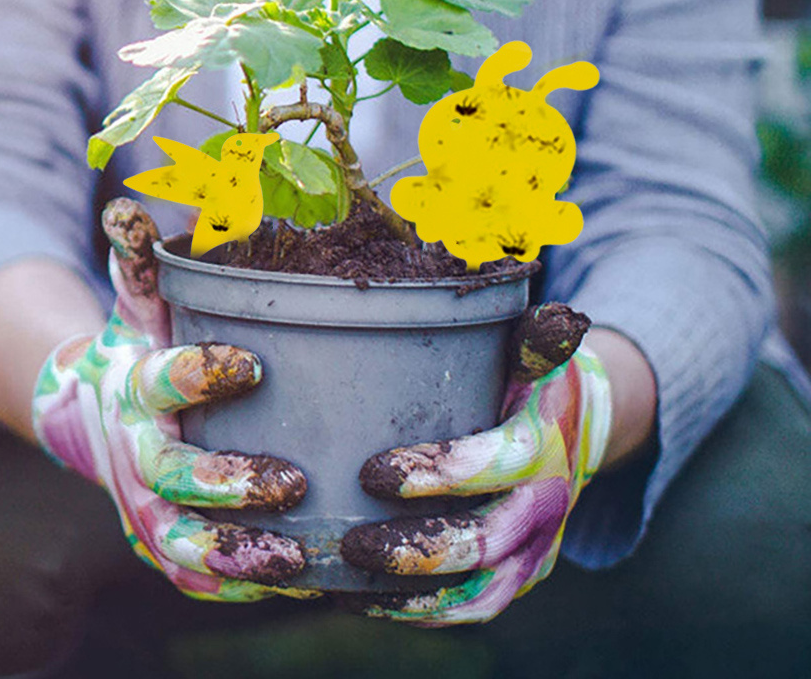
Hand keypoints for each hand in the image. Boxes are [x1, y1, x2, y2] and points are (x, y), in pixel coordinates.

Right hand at [31, 199, 310, 600]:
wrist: (95, 412)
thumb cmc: (141, 346)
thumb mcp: (142, 300)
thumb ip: (142, 256)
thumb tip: (128, 206)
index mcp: (136, 387)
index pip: (160, 382)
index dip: (199, 375)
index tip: (252, 363)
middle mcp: (134, 452)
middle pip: (168, 478)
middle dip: (226, 482)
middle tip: (291, 481)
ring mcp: (143, 504)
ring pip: (178, 543)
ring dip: (232, 554)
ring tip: (296, 555)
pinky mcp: (161, 540)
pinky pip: (190, 577)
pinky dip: (234, 586)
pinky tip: (293, 581)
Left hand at [341, 303, 612, 624]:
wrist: (577, 430)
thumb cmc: (531, 384)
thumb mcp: (533, 354)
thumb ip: (535, 338)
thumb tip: (556, 314)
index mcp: (543, 445)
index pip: (498, 464)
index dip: (440, 473)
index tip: (374, 471)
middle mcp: (545, 507)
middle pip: (484, 542)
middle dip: (416, 547)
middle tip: (352, 540)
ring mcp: (533, 551)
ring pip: (477, 591)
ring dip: (411, 592)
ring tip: (348, 576)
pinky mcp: (517, 577)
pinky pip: (472, 610)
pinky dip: (420, 613)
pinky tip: (363, 599)